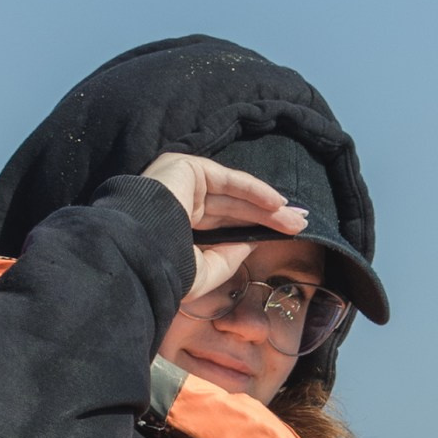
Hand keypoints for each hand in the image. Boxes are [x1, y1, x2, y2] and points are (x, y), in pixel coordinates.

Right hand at [142, 150, 307, 300]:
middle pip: (232, 208)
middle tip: (297, 225)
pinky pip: (229, 179)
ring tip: (294, 218)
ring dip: (266, 206)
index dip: (251, 230)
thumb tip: (252, 242)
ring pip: (233, 194)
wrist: (140, 251)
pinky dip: (255, 190)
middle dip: (267, 218)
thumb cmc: (166, 269)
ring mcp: (181, 180)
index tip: (279, 238)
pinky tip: (277, 203)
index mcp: (176, 227)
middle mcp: (177, 200)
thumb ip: (228, 257)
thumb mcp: (204, 271)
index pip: (221, 225)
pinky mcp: (187, 166)